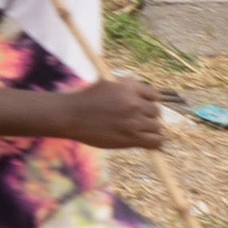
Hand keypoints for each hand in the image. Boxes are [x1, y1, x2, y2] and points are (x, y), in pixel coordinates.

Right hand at [48, 77, 166, 150]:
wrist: (70, 116)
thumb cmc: (85, 100)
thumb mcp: (106, 84)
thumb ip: (125, 87)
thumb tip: (142, 94)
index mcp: (128, 87)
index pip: (153, 95)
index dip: (148, 102)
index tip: (143, 107)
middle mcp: (133, 103)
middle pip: (156, 112)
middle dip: (148, 116)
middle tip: (137, 121)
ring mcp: (133, 121)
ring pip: (157, 127)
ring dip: (149, 130)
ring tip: (139, 132)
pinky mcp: (131, 137)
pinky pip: (156, 142)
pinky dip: (154, 143)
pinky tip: (147, 143)